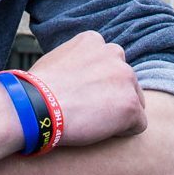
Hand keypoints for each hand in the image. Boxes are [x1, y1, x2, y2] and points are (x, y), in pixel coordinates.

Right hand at [24, 31, 145, 146]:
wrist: (35, 107)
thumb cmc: (36, 89)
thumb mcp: (56, 60)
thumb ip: (76, 61)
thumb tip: (77, 74)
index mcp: (94, 41)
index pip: (108, 61)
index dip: (97, 81)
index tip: (84, 93)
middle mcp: (114, 53)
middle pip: (124, 79)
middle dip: (112, 94)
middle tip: (89, 110)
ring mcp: (125, 78)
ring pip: (134, 100)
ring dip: (119, 112)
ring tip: (93, 122)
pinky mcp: (131, 104)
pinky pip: (138, 123)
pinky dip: (124, 131)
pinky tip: (100, 132)